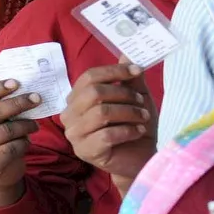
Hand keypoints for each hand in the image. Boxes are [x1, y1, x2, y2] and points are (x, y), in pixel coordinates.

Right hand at [60, 62, 156, 181]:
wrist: (139, 159)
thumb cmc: (134, 127)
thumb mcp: (136, 99)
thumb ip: (130, 79)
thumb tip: (126, 54)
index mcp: (77, 99)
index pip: (88, 77)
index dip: (113, 71)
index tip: (136, 71)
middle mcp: (70, 115)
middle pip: (93, 93)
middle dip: (123, 94)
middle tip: (141, 101)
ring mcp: (74, 135)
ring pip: (101, 114)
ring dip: (128, 113)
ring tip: (143, 118)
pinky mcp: (85, 151)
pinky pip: (106, 135)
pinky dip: (128, 130)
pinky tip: (138, 132)